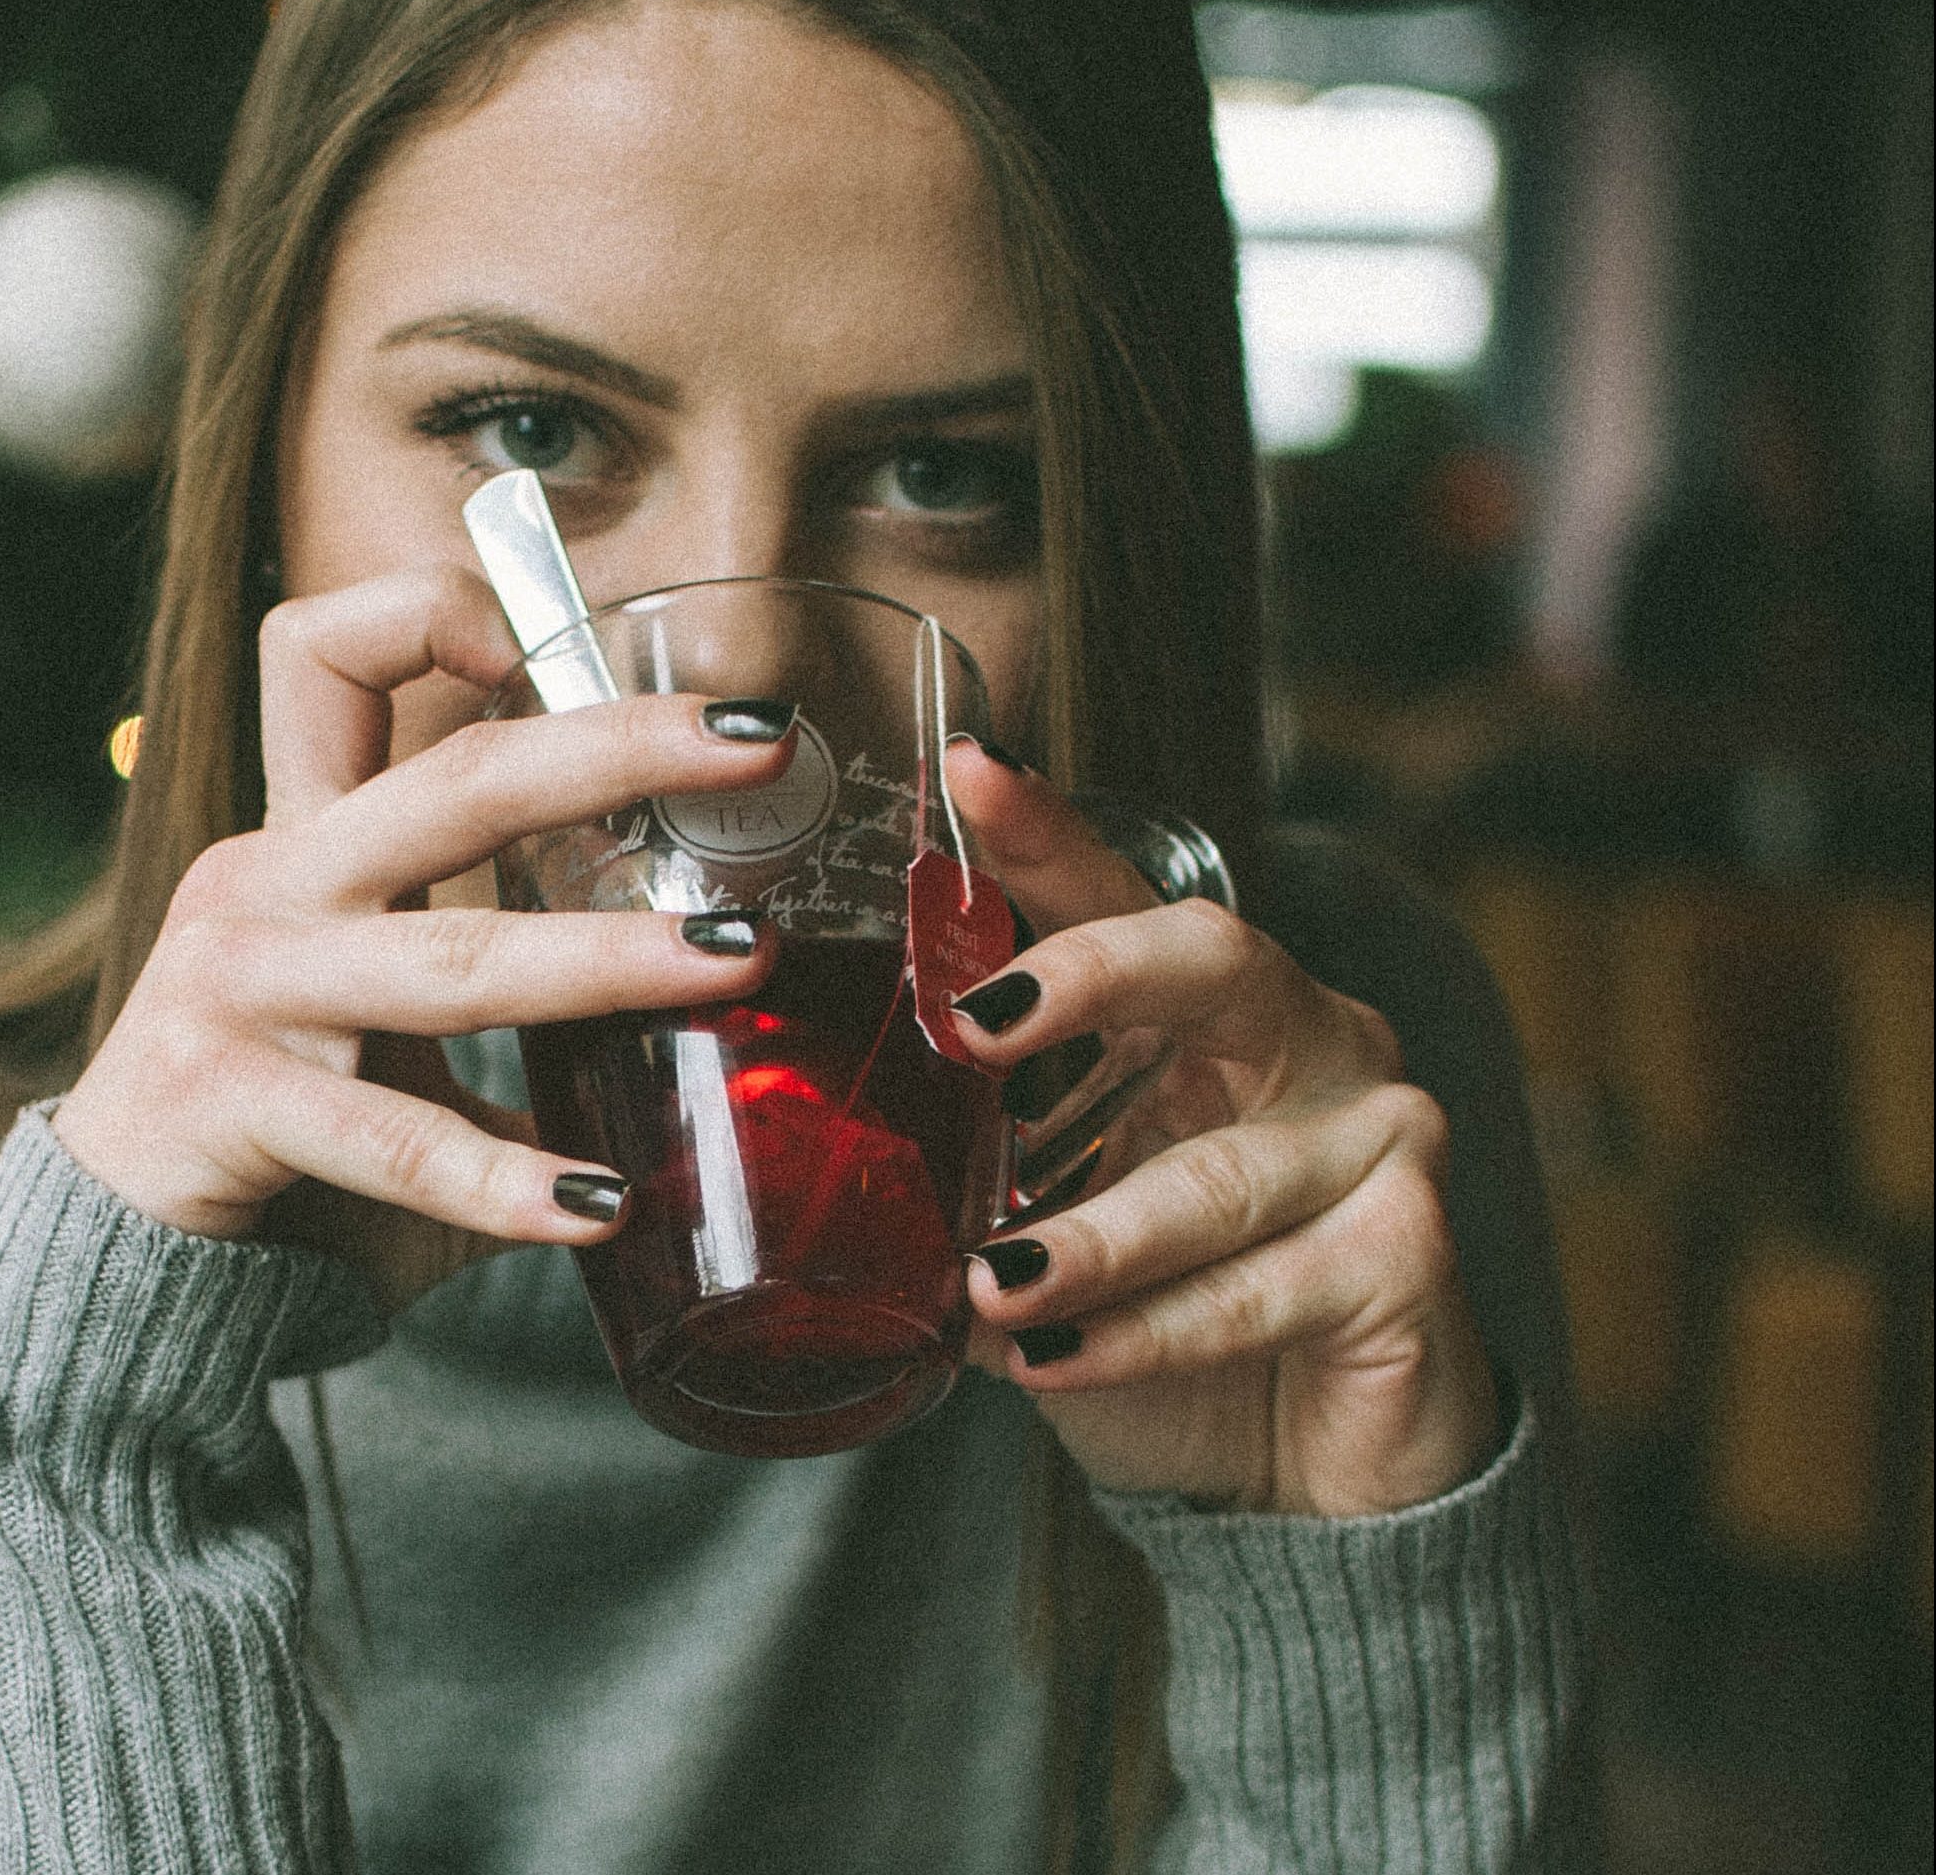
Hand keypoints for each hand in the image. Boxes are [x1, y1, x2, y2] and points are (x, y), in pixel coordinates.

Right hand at [49, 566, 787, 1315]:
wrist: (114, 1251)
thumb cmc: (280, 1120)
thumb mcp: (368, 1000)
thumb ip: (486, 960)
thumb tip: (690, 963)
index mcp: (302, 838)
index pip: (326, 655)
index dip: (428, 613)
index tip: (550, 640)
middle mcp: (270, 887)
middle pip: (452, 780)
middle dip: (616, 748)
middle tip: (756, 741)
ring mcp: (242, 990)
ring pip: (454, 959)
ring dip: (608, 958)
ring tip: (737, 961)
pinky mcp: (228, 1103)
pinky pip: (395, 1140)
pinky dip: (504, 1178)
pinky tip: (600, 1202)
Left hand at [944, 743, 1499, 1517]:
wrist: (1302, 1466)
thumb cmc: (1168, 1313)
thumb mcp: (1057, 1218)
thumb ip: (976, 1165)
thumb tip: (827, 1153)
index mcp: (1212, 1008)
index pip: (1123, 897)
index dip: (1047, 835)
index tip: (970, 775)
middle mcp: (1314, 1039)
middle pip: (1214, 958)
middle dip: (1092, 977)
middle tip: (976, 1029)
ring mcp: (1380, 1137)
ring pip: (1215, 1175)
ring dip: (1090, 1240)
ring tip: (988, 1286)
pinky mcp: (1413, 1252)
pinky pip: (1260, 1287)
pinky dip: (1146, 1332)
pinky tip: (1054, 1358)